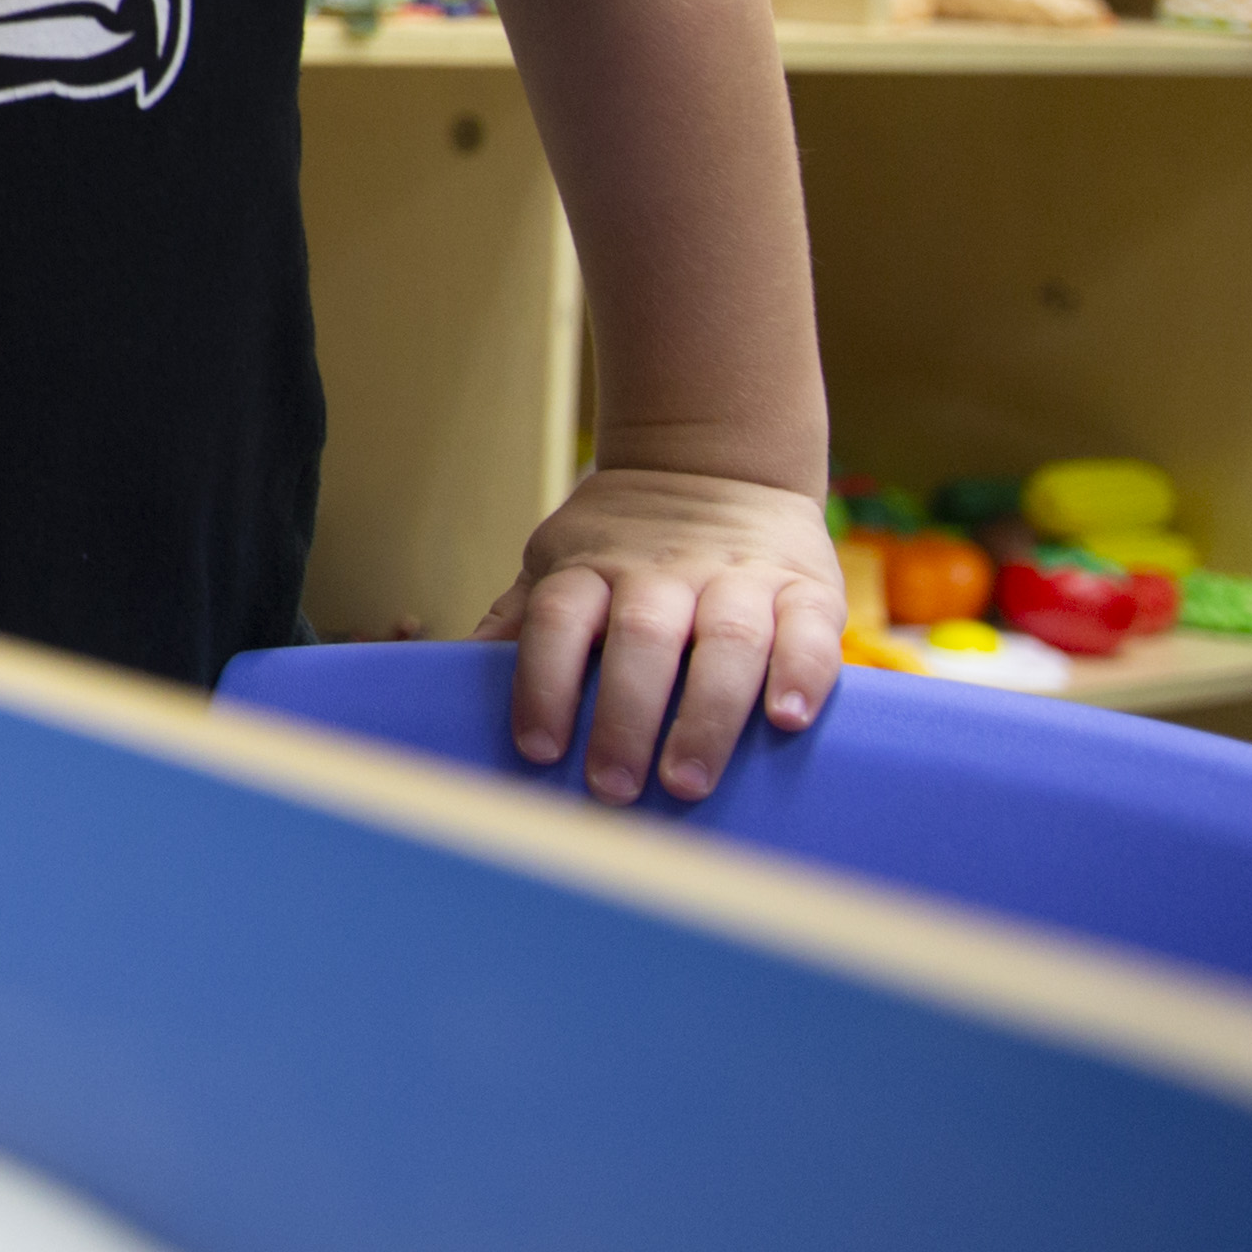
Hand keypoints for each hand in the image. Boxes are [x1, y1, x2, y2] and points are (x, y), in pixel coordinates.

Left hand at [476, 466, 845, 804]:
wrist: (715, 463)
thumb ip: (520, 618)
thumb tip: (442, 669)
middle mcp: (663, 572)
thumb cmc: (622, 543)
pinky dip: (803, 674)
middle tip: (613, 788)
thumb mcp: (560, 561)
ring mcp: (737, 577)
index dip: (542, 683)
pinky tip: (789, 721)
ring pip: (727, 639)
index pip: (558, 620)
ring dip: (707, 713)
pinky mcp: (806, 586)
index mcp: (592, 567)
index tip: (536, 749)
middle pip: (641, 638)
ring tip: (687, 779)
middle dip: (625, 717)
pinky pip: (810, 631)